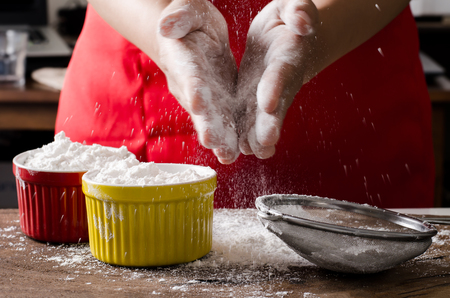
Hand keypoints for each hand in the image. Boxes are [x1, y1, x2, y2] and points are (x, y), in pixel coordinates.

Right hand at [157, 0, 238, 163]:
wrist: (195, 36)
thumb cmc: (190, 19)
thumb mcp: (186, 10)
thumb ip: (179, 17)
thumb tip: (166, 25)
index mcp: (182, 60)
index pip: (187, 75)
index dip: (193, 88)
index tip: (199, 102)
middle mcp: (190, 85)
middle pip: (199, 107)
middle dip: (206, 124)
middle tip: (214, 141)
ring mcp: (204, 98)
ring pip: (212, 121)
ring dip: (220, 139)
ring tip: (229, 156)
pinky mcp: (219, 103)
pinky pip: (226, 121)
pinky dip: (232, 136)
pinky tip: (241, 152)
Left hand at [236, 0, 318, 158]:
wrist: (288, 35)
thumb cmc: (291, 16)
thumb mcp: (293, 6)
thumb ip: (299, 11)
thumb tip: (302, 22)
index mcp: (288, 56)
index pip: (282, 72)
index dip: (276, 86)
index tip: (268, 102)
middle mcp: (280, 82)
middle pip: (276, 105)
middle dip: (269, 123)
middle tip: (265, 142)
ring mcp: (268, 94)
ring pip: (262, 119)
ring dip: (256, 136)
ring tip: (247, 153)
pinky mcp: (254, 99)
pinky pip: (250, 118)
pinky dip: (245, 134)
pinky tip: (237, 150)